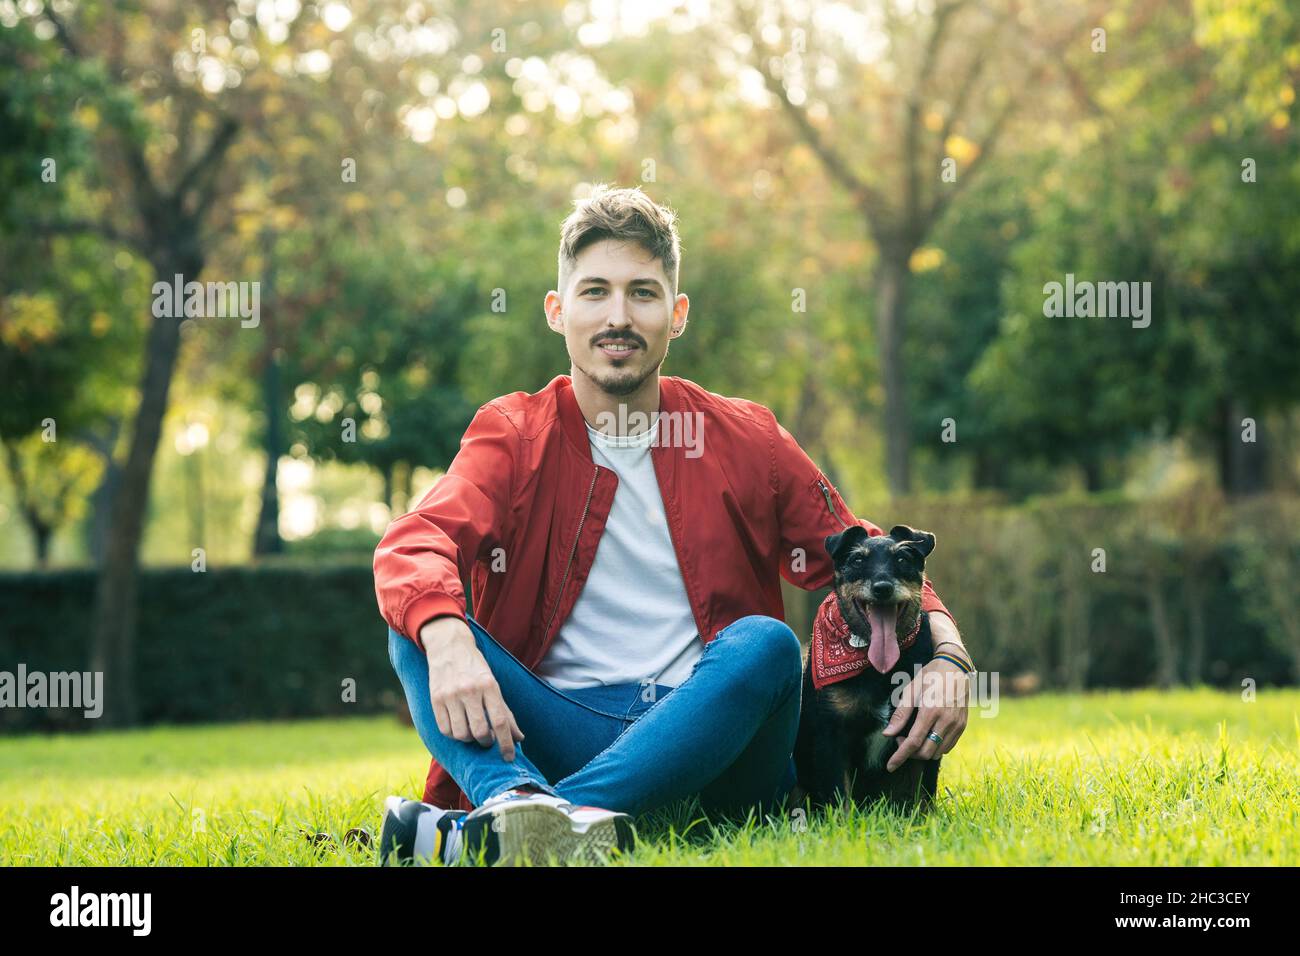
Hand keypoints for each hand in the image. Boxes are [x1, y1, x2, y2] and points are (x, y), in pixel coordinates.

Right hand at [420, 616, 524, 761]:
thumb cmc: (476, 668)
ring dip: (469, 739)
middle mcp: (469, 690)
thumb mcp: (494, 684)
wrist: (449, 646)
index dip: (506, 743)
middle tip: (488, 739)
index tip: (508, 757)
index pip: (500, 721)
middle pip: (480, 731)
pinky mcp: (435, 699)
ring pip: (461, 734)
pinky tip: (459, 727)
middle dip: (486, 742)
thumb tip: (519, 739)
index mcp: (489, 685)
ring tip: (472, 731)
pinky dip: (454, 735)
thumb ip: (505, 712)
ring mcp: (450, 695)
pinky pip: (445, 730)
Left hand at [880, 655, 969, 771]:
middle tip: (900, 739)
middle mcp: (946, 721)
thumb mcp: (911, 690)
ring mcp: (957, 725)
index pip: (913, 742)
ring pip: (937, 752)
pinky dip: (935, 747)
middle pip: (926, 752)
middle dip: (910, 753)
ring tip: (914, 736)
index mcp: (931, 711)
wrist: (955, 667)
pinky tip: (927, 736)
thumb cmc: (929, 676)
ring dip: (923, 751)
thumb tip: (887, 734)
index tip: (890, 766)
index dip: (900, 756)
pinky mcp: (962, 726)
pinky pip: (948, 747)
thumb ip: (900, 714)